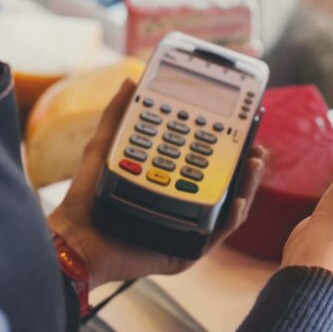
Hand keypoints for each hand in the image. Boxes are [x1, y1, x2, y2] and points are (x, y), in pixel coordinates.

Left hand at [47, 79, 265, 287]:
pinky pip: (219, 233)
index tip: (243, 126)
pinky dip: (233, 217)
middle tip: (257, 146)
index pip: (208, 160)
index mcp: (170, 181)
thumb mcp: (104, 147)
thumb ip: (118, 115)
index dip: (228, 144)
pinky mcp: (189, 249)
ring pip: (230, 206)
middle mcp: (183, 203)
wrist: (75, 239)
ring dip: (248, 185)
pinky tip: (238, 200)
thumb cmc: (86, 199)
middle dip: (247, 164)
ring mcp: (189, 226)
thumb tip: (130, 82)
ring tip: (254, 164)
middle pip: (226, 182)